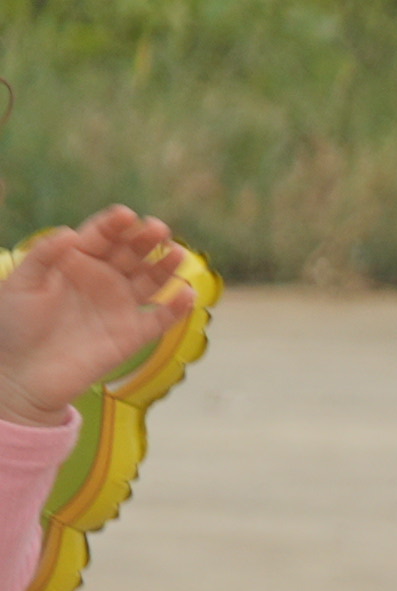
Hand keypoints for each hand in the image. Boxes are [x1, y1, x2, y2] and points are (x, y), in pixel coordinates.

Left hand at [0, 210, 197, 416]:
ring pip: (152, 280)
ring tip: (176, 254)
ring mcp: (120, 306)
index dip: (114, 224)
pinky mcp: (133, 334)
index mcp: (76, 263)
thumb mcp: (19, 285)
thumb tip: (70, 232)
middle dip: (146, 239)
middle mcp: (103, 280)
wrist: (21, 375)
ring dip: (166, 265)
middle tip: (157, 229)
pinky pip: (161, 318)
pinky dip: (177, 307)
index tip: (125, 216)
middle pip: (132, 252)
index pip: (101, 236)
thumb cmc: (14, 327)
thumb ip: (42, 256)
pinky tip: (186, 294)